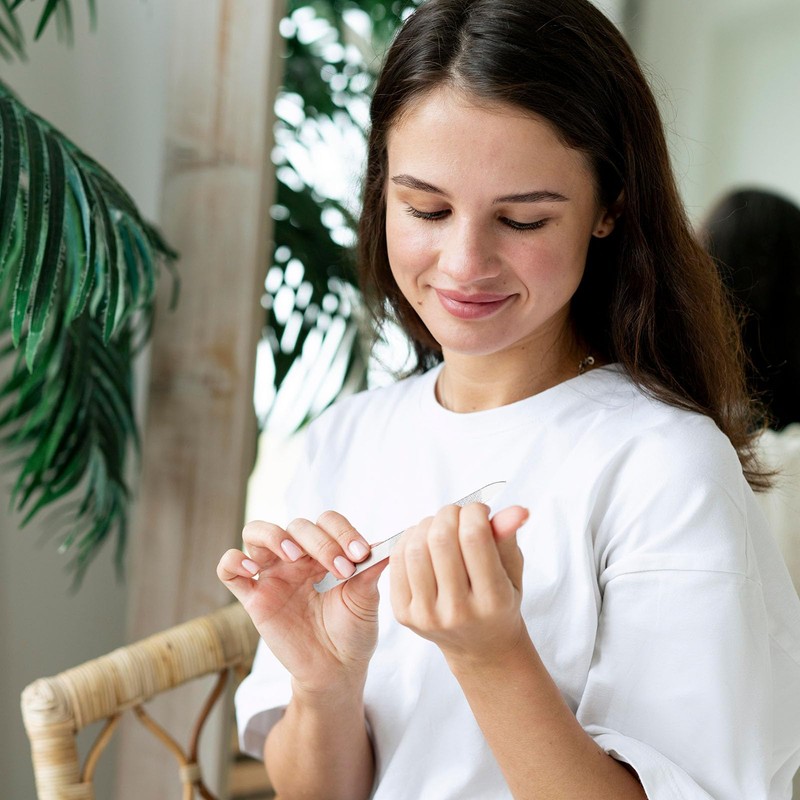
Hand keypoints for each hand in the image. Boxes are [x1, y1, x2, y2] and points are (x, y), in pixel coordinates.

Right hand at [217, 512, 387, 692]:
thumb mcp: (367, 599)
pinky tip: (253, 570)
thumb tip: (391, 542)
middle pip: (297, 526)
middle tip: (340, 568)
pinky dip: (234, 561)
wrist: (336, 671)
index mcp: (326, 551)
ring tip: (293, 556)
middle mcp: (298, 557)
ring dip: (273, 536)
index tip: (361, 555)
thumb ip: (371, 569)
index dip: (342, 532)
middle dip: (320, 542)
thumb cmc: (353, 632)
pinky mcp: (254, 597)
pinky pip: (229, 568)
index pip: (327, 521)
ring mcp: (273, 574)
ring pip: (256, 532)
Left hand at [389, 503, 528, 664]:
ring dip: (427, 525)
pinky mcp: (404, 614)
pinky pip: (398, 561)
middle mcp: (458, 612)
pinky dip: (409, 539)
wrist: (480, 646)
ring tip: (440, 526)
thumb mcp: (511, 570)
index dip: (473, 512)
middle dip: (449, 514)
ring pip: (415, 548)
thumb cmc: (499, 601)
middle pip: (441, 540)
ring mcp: (427, 615)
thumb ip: (508, 537)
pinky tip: (424, 540)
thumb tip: (516, 509)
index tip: (479, 510)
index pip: (474, 538)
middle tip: (457, 514)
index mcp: (493, 601)